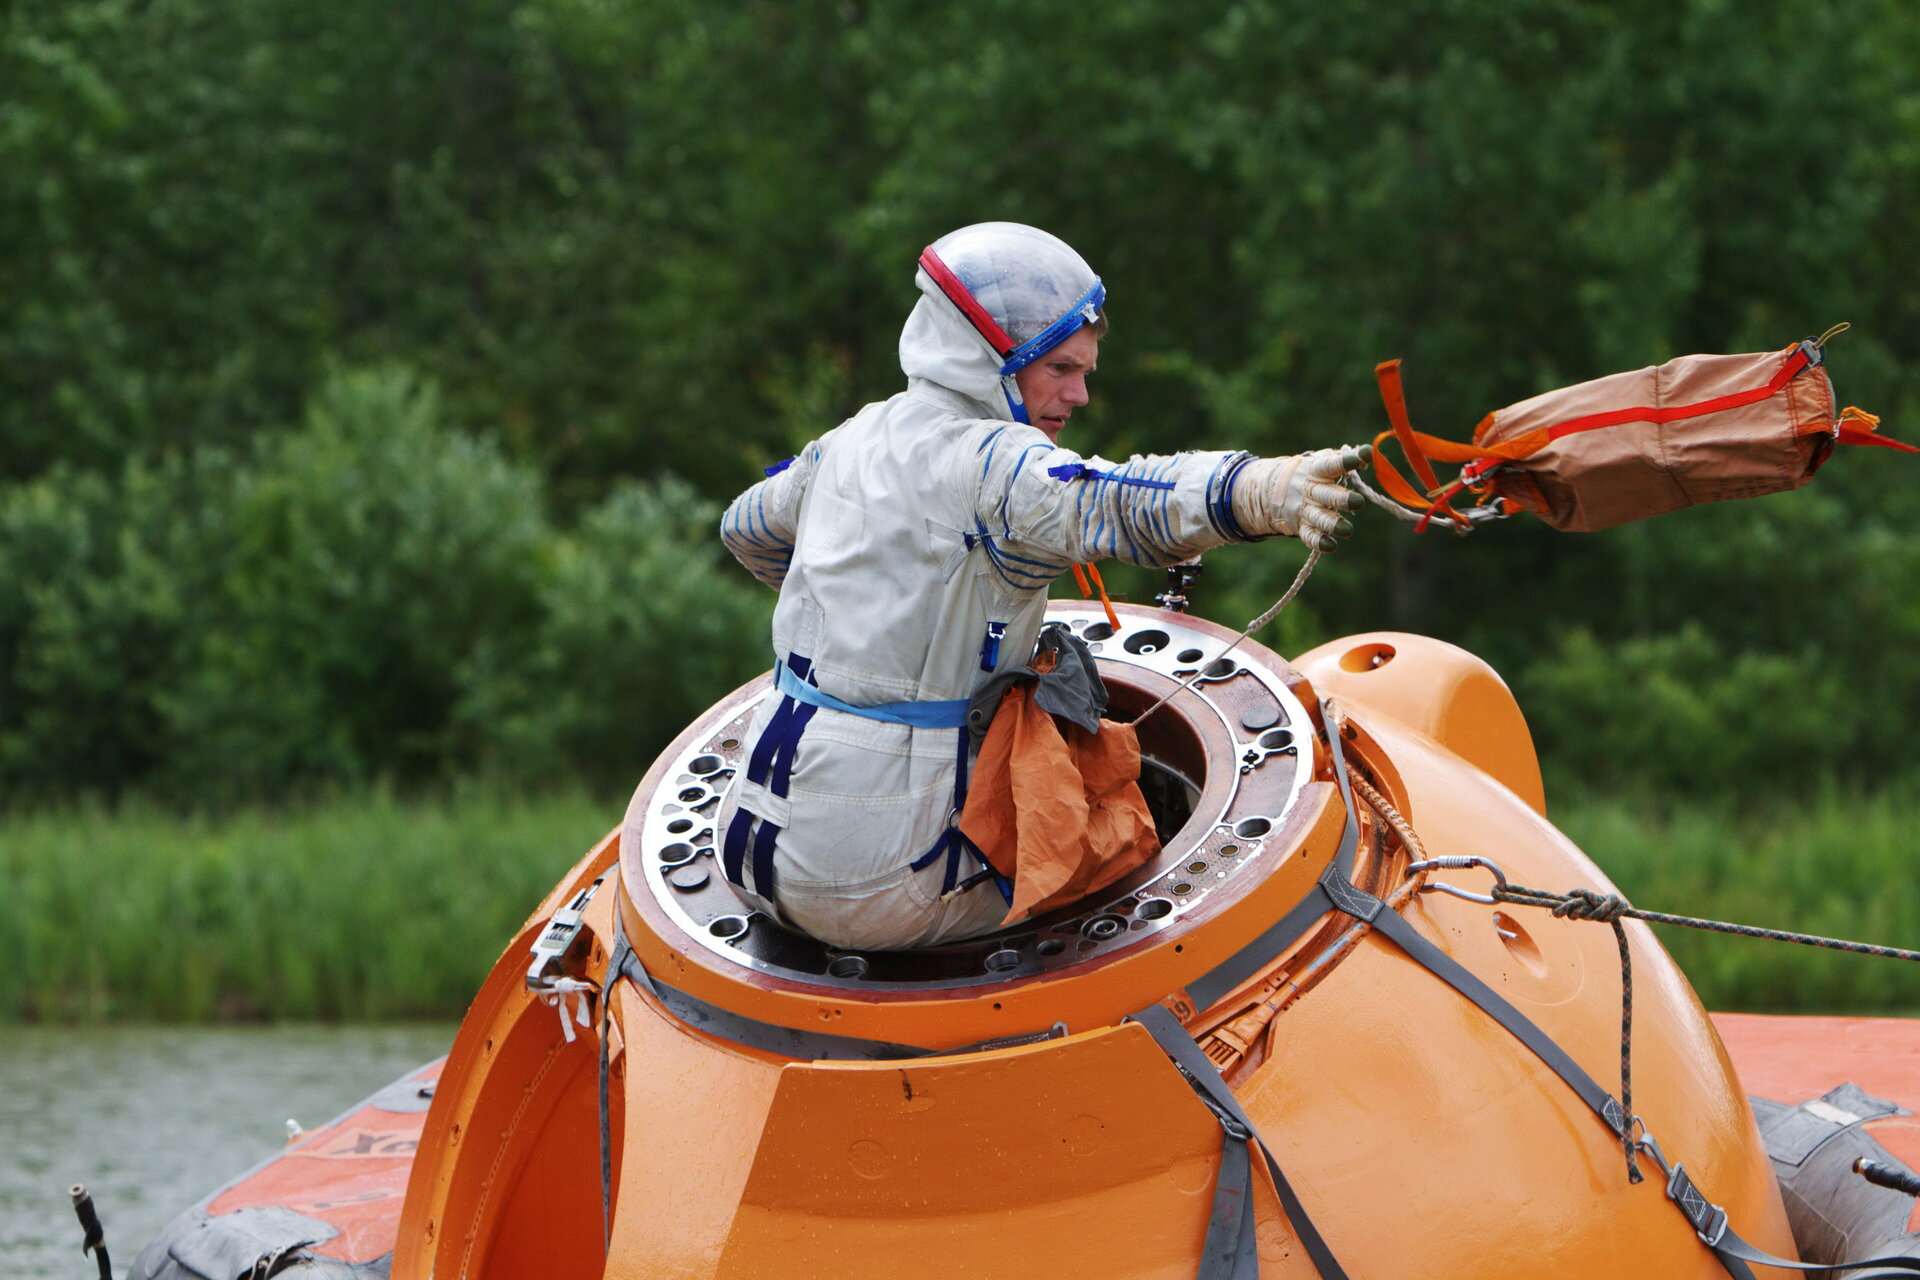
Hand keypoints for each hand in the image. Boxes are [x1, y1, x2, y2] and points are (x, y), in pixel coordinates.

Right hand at [1231, 444, 1372, 550]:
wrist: (1272, 487)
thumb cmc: (1310, 472)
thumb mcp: (1323, 460)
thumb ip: (1347, 457)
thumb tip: (1369, 452)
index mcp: (1315, 470)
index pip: (1329, 465)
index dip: (1344, 462)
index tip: (1358, 459)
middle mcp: (1310, 490)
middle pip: (1325, 495)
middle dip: (1342, 499)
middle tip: (1359, 502)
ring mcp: (1304, 509)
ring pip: (1319, 517)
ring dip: (1332, 524)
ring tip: (1347, 530)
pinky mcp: (1301, 526)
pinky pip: (1309, 536)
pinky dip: (1319, 542)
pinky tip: (1331, 545)